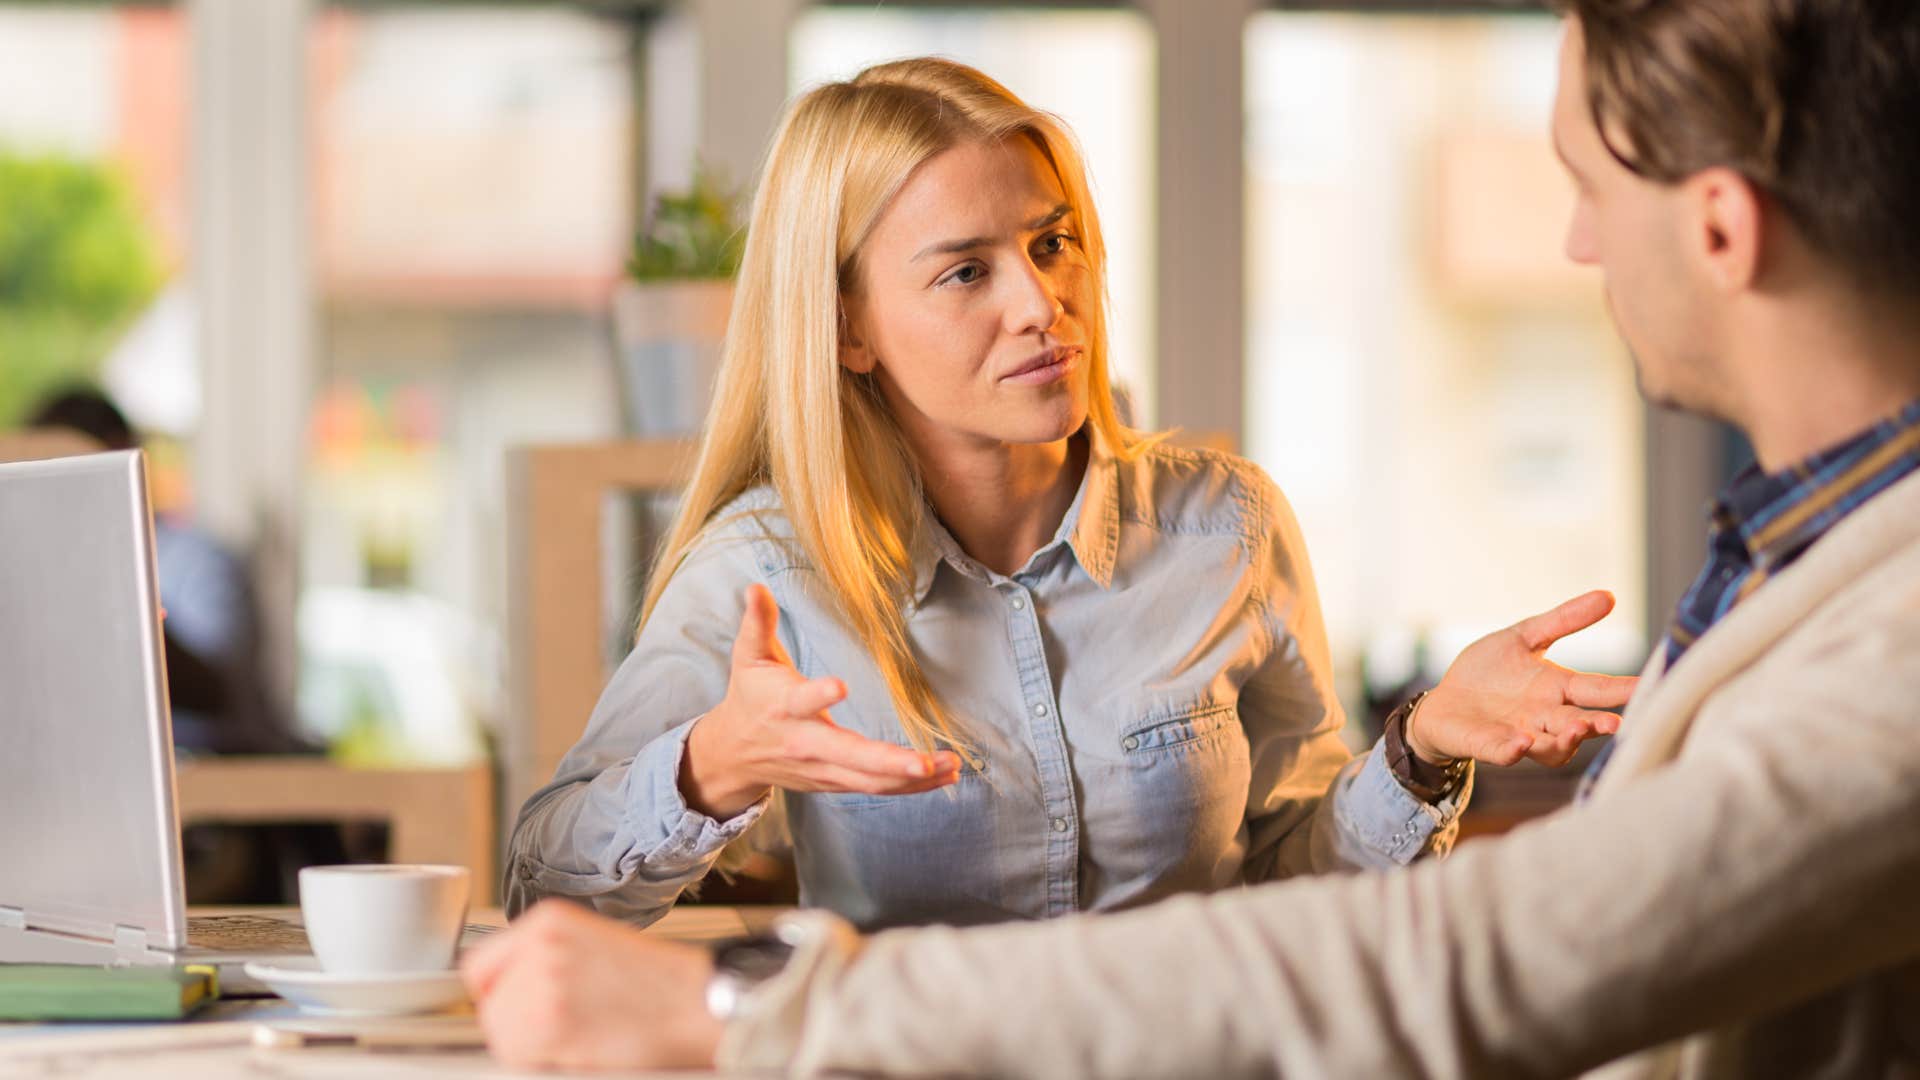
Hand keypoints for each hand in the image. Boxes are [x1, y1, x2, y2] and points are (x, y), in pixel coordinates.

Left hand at [463, 900, 719, 1071]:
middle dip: (517, 1025)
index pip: (481, 964)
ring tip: (579, 1040)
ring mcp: (544, 985)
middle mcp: (540, 946)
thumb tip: (505, 992)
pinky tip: (584, 1051)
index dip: (500, 994)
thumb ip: (544, 959)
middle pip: (490, 1004)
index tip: (516, 1009)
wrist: (699, 1003)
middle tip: (562, 1032)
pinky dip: (547, 1063)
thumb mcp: (594, 944)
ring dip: (532, 1049)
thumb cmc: (660, 984)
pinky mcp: (552, 1025)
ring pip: (503, 1036)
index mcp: (548, 920)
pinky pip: (521, 1057)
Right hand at [681, 584, 961, 817]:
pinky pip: (875, 788)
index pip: (802, 701)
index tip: (840, 686)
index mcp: (784, 707)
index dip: (819, 695)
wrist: (733, 754)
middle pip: (849, 757)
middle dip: (889, 762)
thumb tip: (756, 586)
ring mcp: (822, 769)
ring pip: (870, 780)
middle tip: (926, 762)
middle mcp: (806, 743)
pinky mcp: (834, 782)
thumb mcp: (749, 656)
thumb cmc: (750, 696)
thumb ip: (758, 622)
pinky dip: (910, 787)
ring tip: (951, 766)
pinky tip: (943, 776)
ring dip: (913, 778)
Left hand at [1409, 589, 1638, 768]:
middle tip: (1616, 723)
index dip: (1624, 689)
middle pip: (1580, 723)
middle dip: (1598, 724)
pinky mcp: (1487, 745)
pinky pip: (1504, 753)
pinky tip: (1521, 741)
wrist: (1443, 701)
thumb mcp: (1524, 637)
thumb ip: (1563, 620)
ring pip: (1551, 747)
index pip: (1598, 688)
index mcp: (1557, 688)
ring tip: (1576, 729)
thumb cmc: (1489, 672)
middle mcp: (1545, 716)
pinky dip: (1513, 749)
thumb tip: (1610, 596)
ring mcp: (1518, 734)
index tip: (1652, 686)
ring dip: (1564, 740)